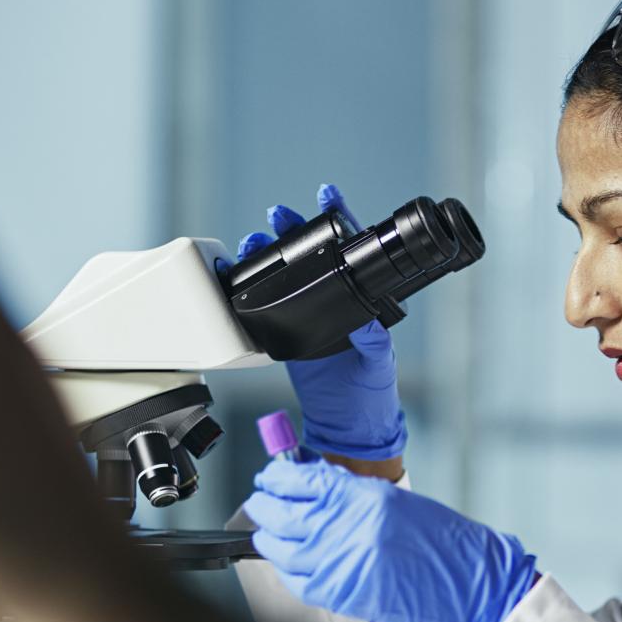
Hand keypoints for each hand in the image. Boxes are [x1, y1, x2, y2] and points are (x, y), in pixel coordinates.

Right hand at [237, 184, 406, 462]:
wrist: (346, 426)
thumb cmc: (372, 394)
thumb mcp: (379, 365)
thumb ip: (375, 344)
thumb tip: (368, 323)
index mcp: (362, 299)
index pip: (352, 252)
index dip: (341, 220)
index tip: (328, 196)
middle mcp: (334, 300)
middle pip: (312, 255)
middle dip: (294, 229)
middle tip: (279, 214)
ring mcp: (308, 314)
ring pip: (287, 273)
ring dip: (270, 252)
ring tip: (255, 239)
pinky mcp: (286, 332)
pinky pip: (267, 303)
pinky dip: (253, 285)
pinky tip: (242, 272)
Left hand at [242, 457, 537, 621]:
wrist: (468, 580)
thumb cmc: (439, 539)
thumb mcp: (393, 501)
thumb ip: (348, 493)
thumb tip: (308, 486)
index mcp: (361, 497)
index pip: (298, 480)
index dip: (275, 478)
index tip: (269, 477)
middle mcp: (345, 528)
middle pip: (280, 513)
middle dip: (263, 505)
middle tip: (261, 501)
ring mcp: (339, 563)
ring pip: (279, 549)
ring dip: (268, 538)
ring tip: (268, 532)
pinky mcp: (341, 595)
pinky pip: (296, 581)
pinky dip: (285, 569)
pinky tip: (286, 561)